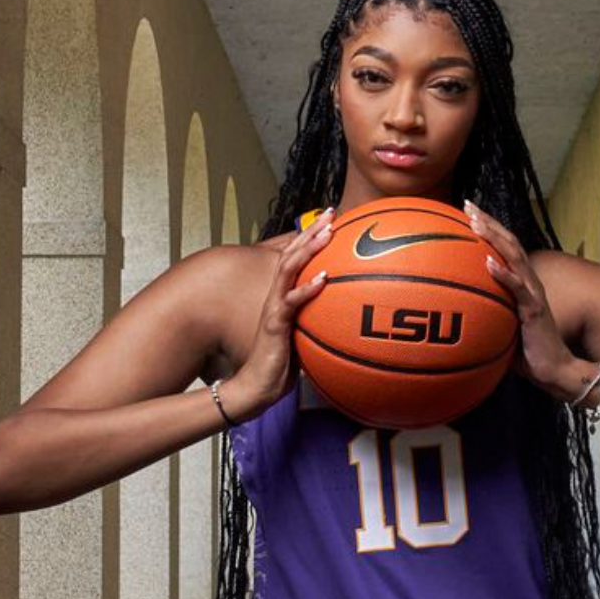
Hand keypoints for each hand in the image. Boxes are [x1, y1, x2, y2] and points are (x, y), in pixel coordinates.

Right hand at [236, 208, 333, 407]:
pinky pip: (291, 303)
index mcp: (284, 295)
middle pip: (293, 254)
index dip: (312, 236)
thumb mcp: (303, 333)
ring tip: (327, 233)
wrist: (257, 386)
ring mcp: (275, 307)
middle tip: (332, 213)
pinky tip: (323, 278)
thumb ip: (316, 317)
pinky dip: (307, 289)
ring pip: (290, 270)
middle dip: (312, 231)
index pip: (297, 258)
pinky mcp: (275, 324)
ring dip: (309, 250)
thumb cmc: (280, 362)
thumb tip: (342, 311)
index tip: (332, 219)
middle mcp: (277, 295)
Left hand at [463, 199, 574, 398]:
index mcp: (521, 284)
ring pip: (515, 258)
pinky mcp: (534, 311)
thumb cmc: (528, 353)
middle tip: (468, 206)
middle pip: (509, 243)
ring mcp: (533, 295)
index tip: (468, 212)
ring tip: (476, 223)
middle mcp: (529, 283)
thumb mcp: (501, 329)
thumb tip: (453, 317)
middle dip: (489, 222)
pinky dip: (503, 274)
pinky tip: (488, 263)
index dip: (489, 228)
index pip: (505, 248)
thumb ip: (484, 316)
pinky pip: (517, 289)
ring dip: (494, 238)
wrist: (555, 371)